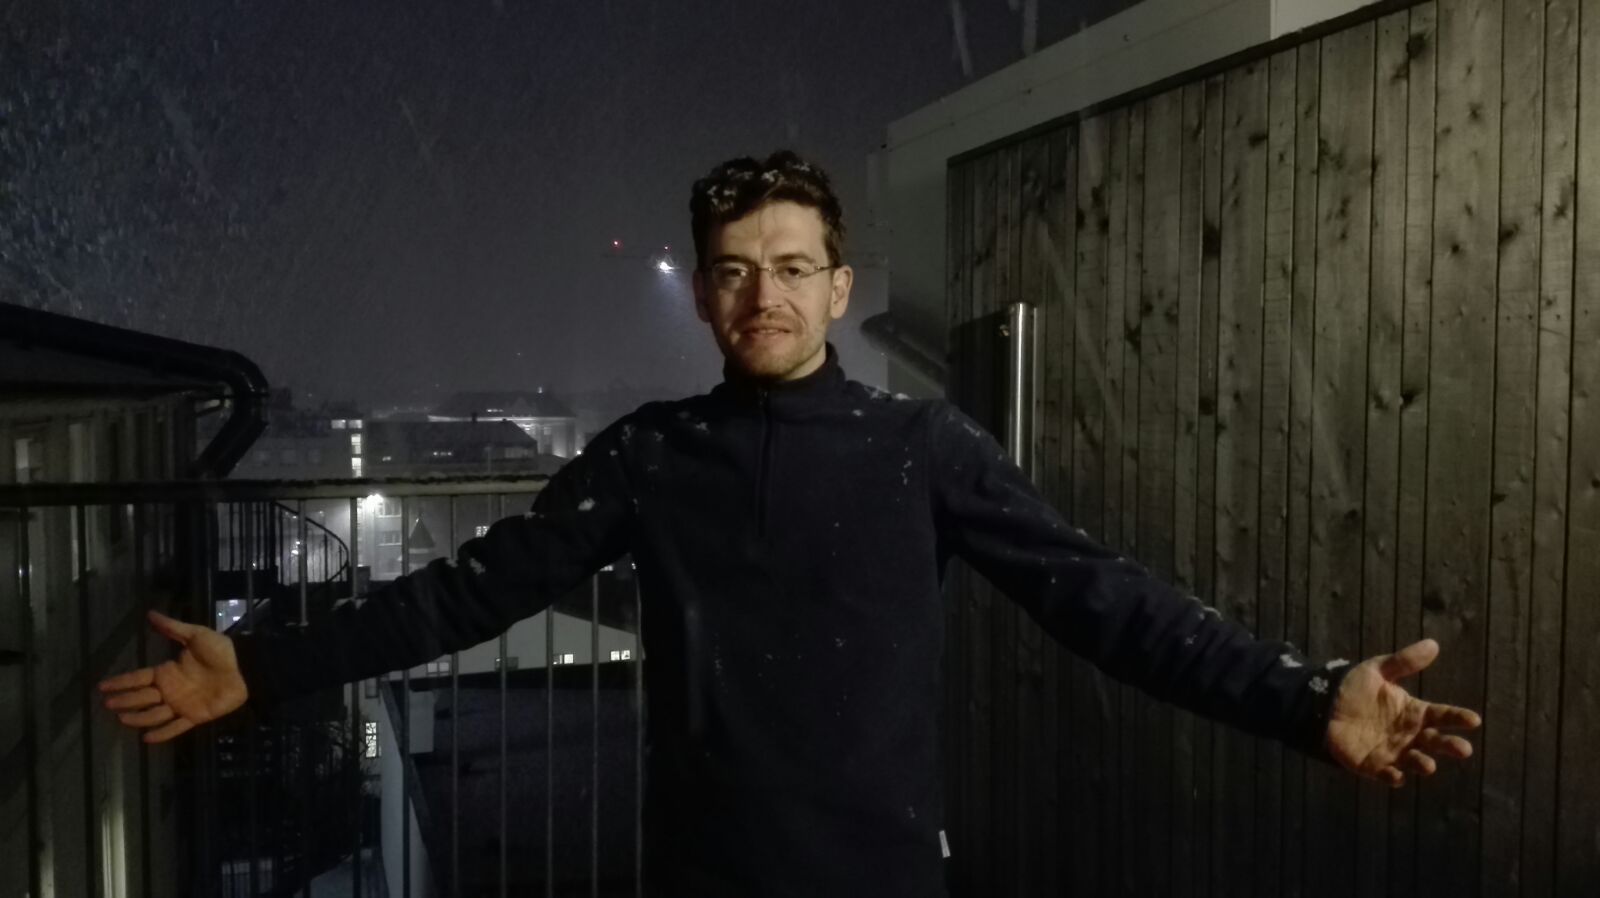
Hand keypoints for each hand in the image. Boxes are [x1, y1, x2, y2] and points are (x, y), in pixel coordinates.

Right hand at [98, 610, 249, 742]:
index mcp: (168, 671)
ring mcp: (181, 705)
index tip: (102, 686)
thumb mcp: (197, 635)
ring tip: (122, 719)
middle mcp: (170, 690)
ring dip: (138, 717)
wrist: (247, 668)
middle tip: (107, 704)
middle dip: (124, 700)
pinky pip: (176, 727)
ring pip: (154, 714)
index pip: (138, 678)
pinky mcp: (195, 716)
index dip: (121, 682)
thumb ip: (173, 627)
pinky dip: (162, 733)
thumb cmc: (222, 651)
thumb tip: (150, 613)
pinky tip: (146, 739)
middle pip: (142, 697)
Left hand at [1325, 638, 1481, 786]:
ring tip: (1429, 765)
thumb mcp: (1379, 670)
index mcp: (1415, 712)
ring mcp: (1393, 751)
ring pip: (1414, 761)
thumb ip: (1404, 661)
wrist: (1324, 704)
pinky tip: (1397, 777)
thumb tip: (1433, 644)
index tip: (1473, 720)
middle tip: (1464, 749)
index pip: (1442, 715)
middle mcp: (1409, 735)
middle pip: (1435, 741)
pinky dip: (1392, 776)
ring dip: (1422, 764)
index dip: (1457, 717)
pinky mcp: (1373, 765)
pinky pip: (1385, 773)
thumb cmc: (1356, 688)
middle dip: (1449, 746)